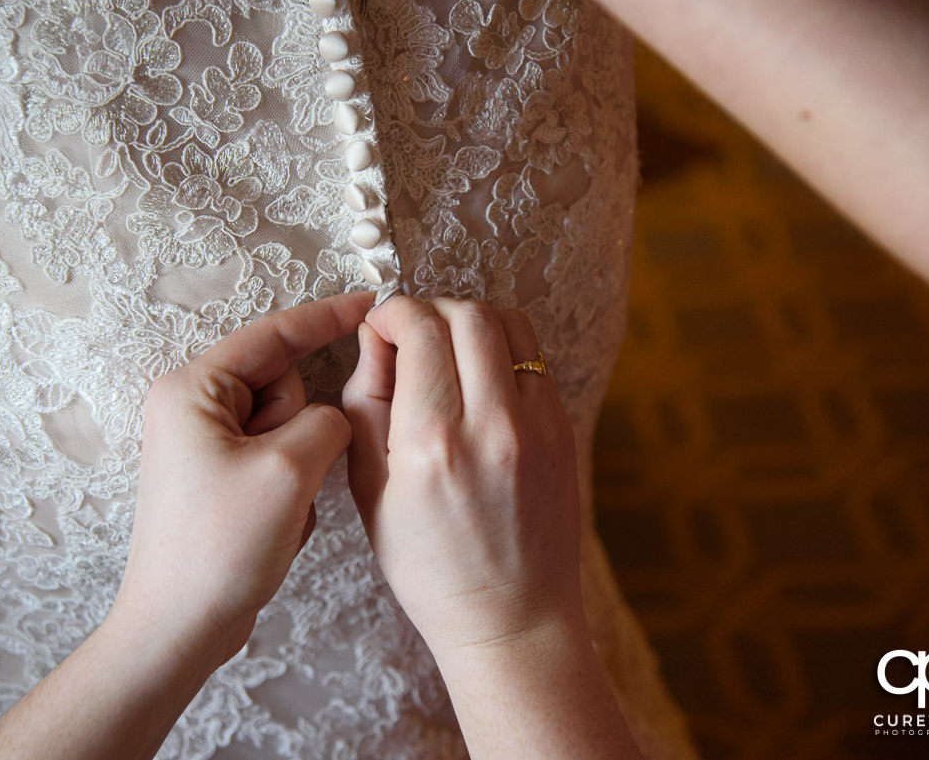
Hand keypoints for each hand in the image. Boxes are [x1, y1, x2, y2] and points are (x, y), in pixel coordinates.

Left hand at [114, 292, 374, 656]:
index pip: (271, 334)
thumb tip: (334, 420)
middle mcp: (191, 408)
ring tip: (276, 507)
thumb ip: (328, 421)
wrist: (180, 627)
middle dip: (300, 425)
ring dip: (298, 464)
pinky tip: (271, 524)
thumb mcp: (289, 471)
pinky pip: (278, 459)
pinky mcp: (219, 478)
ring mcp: (204, 445)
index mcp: (193, 389)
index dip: (325, 318)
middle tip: (284, 473)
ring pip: (286, 425)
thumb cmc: (218, 548)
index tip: (369, 303)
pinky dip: (289, 487)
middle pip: (281, 383)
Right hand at [342, 296, 584, 654]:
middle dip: (428, 310)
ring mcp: (537, 425)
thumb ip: (365, 405)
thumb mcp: (369, 493)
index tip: (379, 328)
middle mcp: (491, 426)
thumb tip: (375, 341)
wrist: (512, 618)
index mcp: (432, 444)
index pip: (419, 329)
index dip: (391, 313)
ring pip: (509, 323)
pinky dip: (502, 348)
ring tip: (446, 350)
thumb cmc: (430, 569)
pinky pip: (534, 357)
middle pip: (467, 314)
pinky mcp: (563, 429)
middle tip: (409, 337)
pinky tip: (479, 377)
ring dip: (470, 320)